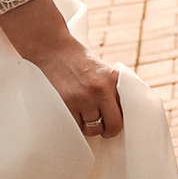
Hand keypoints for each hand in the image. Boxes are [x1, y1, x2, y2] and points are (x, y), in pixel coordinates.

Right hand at [0, 0, 124, 137]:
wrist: (53, 49)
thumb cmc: (78, 59)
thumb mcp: (103, 69)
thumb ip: (114, 89)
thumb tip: (122, 112)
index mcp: (112, 79)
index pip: (124, 112)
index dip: (119, 120)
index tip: (115, 122)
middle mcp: (99, 89)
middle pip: (112, 126)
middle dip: (107, 129)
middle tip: (102, 126)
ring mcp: (82, 98)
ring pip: (92, 129)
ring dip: (89, 126)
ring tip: (84, 114)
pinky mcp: (66, 104)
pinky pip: (76, 126)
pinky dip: (75, 123)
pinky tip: (74, 112)